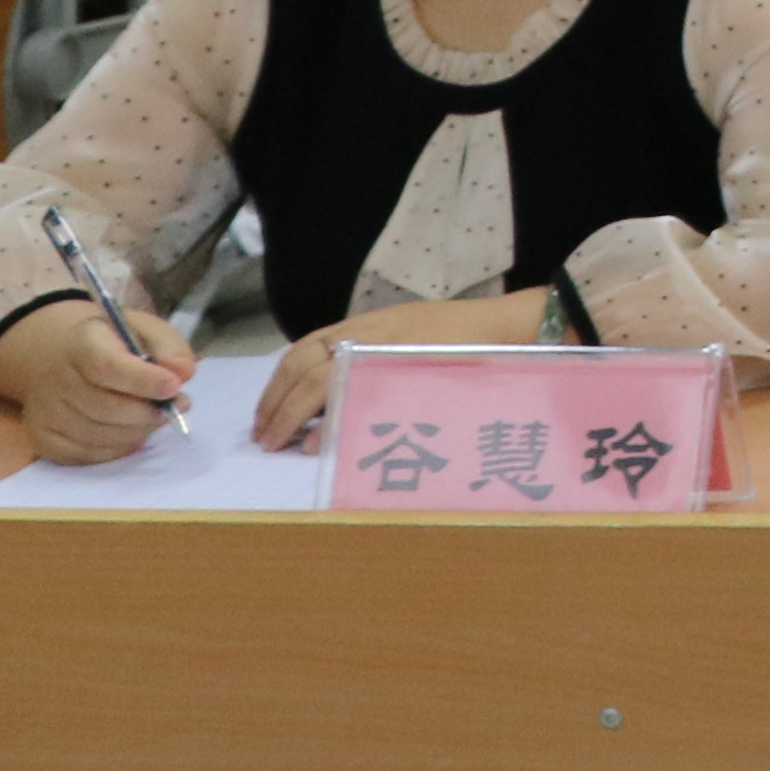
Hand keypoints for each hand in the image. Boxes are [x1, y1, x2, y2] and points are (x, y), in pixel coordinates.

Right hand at [0, 301, 196, 463]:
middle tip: (177, 408)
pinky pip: (85, 455)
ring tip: (154, 417)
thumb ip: (169, 348)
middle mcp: (55, 378)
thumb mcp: (144, 330)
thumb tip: (182, 375)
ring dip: (136, 431)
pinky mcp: (43, 438)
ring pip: (97, 435)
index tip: (174, 387)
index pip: (106, 366)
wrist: (58, 357)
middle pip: (104, 407)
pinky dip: (116, 448)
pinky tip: (129, 432)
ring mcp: (45, 412)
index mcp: (81, 342)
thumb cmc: (112, 344)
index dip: (142, 381)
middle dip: (147, 413)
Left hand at [255, 290, 549, 450]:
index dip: (276, 384)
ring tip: (278, 443)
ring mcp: (382, 353)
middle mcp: (367, 335)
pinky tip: (315, 444)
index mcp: (364, 326)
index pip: (301, 351)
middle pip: (301, 368)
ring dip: (289, 417)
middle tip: (263, 437)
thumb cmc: (458, 337)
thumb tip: (325, 408)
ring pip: (317, 383)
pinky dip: (325, 423)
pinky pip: (350, 399)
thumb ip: (367, 360)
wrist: (506, 327)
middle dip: (274, 405)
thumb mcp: (403, 338)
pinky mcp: (400, 372)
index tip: (265, 414)